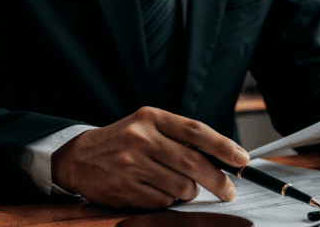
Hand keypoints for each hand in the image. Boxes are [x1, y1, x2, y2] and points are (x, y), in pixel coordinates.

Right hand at [51, 106, 249, 207]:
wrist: (78, 157)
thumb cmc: (123, 140)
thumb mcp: (148, 125)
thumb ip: (180, 137)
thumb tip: (222, 157)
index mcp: (152, 117)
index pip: (196, 131)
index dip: (223, 146)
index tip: (242, 159)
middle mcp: (141, 138)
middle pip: (192, 163)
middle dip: (218, 180)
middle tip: (228, 190)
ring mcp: (131, 164)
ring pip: (181, 186)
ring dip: (190, 192)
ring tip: (182, 187)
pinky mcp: (124, 188)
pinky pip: (162, 201)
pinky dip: (168, 200)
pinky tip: (158, 190)